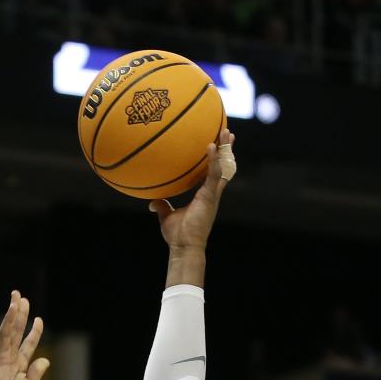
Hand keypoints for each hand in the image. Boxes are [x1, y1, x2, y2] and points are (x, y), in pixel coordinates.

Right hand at [0, 291, 48, 379]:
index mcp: (20, 367)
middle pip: (18, 332)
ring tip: (17, 296)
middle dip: (21, 315)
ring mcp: (4, 356)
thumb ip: (36, 373)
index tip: (39, 320)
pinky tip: (12, 308)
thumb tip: (44, 360)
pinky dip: (8, 321)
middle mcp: (11, 358)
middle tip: (23, 298)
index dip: (34, 332)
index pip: (28, 345)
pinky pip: (4, 335)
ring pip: (10, 329)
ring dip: (14, 312)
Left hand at [150, 128, 235, 249]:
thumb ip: (162, 207)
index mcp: (204, 196)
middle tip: (228, 132)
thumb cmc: (178, 236)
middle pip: (223, 166)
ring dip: (225, 149)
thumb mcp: (167, 218)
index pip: (213, 173)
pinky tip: (211, 146)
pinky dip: (213, 160)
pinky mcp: (210, 196)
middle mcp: (211, 193)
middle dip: (226, 150)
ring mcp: (212, 194)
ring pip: (223, 167)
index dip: (217, 160)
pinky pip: (214, 174)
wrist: (184, 247)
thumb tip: (152, 203)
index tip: (217, 145)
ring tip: (227, 132)